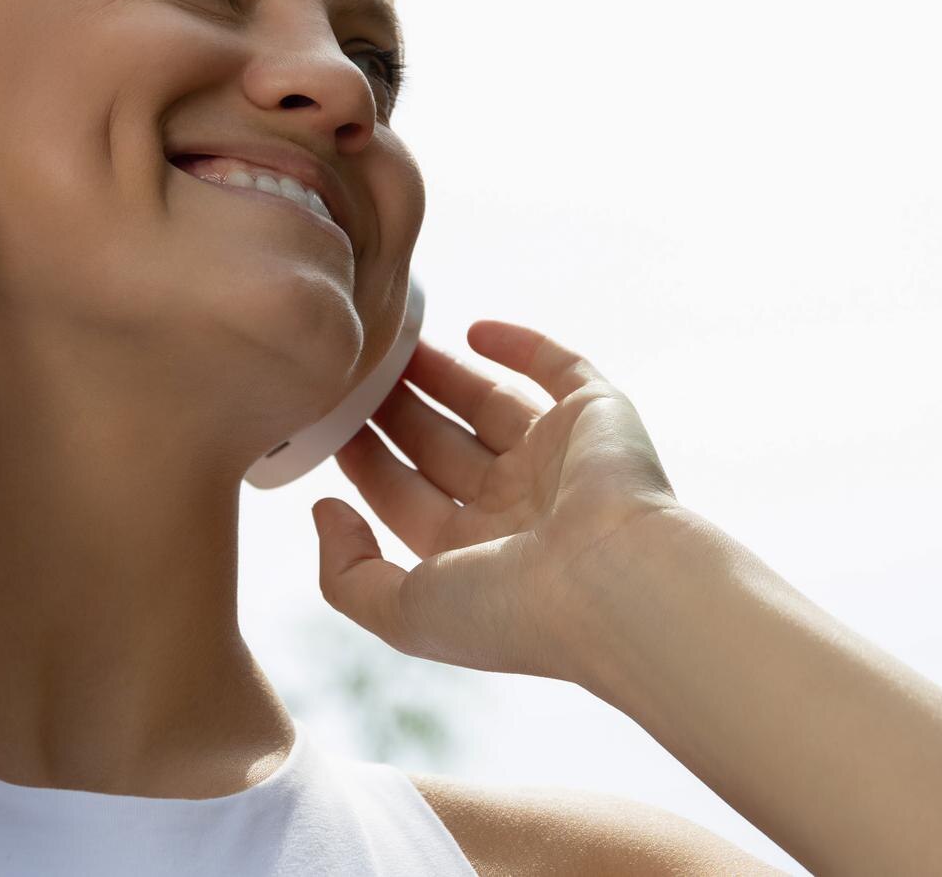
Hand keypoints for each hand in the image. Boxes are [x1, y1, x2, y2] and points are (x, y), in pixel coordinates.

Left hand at [313, 319, 682, 681]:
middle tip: (353, 368)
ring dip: (442, 372)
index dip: (366, 459)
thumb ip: (347, 576)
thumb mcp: (403, 613)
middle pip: (441, 444)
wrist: (619, 582)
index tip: (326, 419)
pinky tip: (474, 329)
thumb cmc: (513, 609)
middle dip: (396, 409)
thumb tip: (323, 512)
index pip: (405, 497)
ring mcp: (559, 460)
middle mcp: (519, 509)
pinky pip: (560, 369)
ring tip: (393, 340)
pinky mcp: (598, 416)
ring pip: (489, 403)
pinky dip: (522, 345)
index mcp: (478, 558)